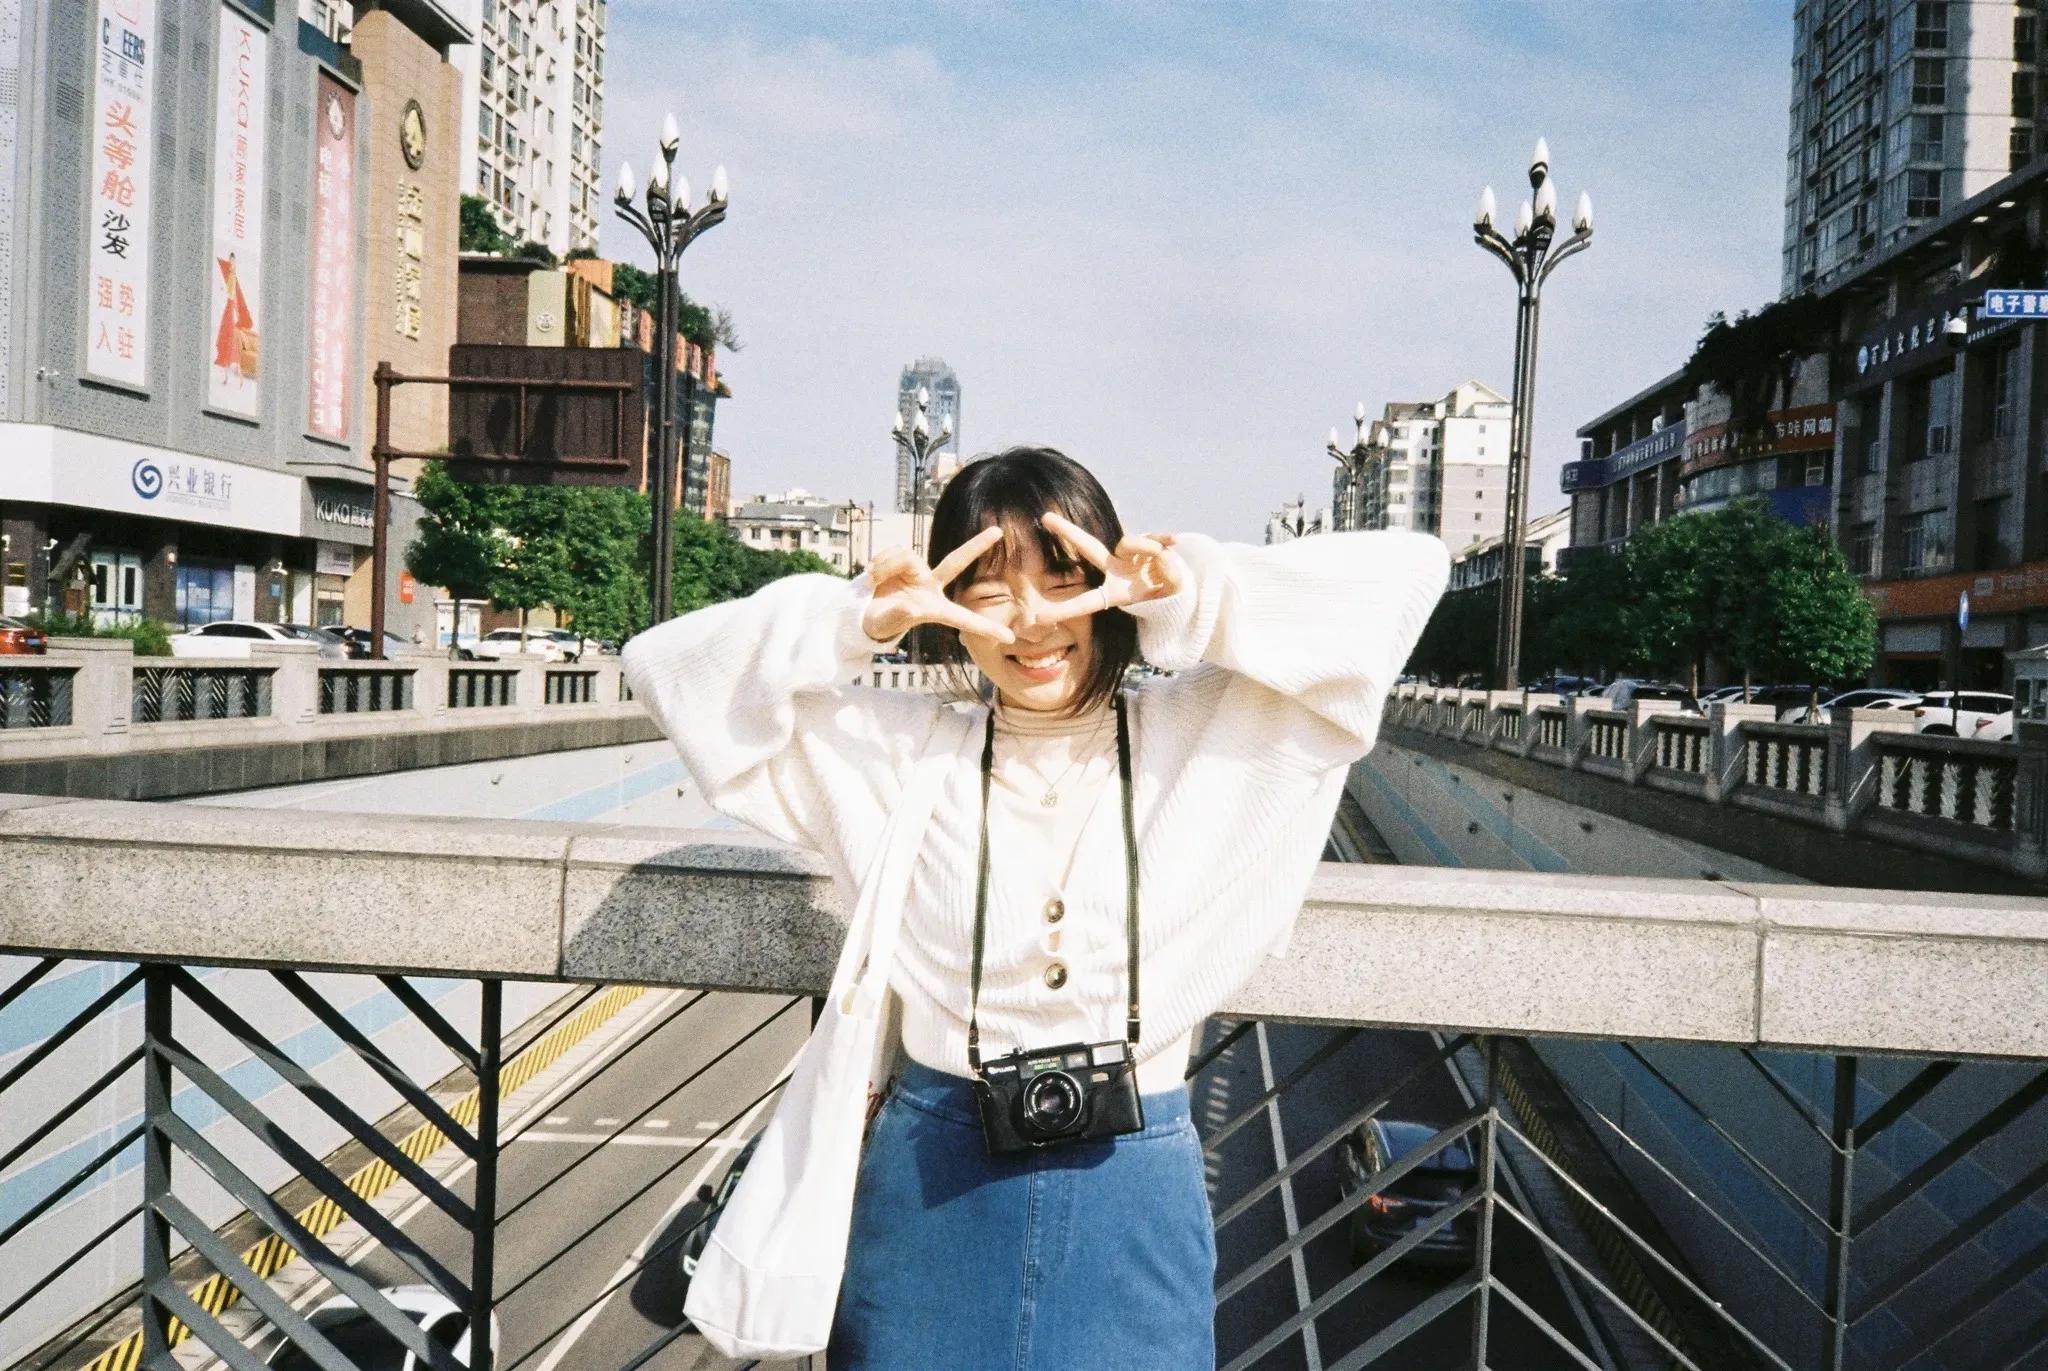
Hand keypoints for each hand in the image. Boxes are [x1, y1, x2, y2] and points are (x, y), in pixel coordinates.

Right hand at [861, 527, 1016, 644]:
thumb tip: (911, 606)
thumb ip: (900, 616)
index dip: (986, 627)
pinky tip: (872, 574)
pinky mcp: (903, 560)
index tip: (1011, 637)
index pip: (964, 618)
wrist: (862, 609)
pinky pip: (894, 551)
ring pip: (907, 556)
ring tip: (874, 581)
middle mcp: (931, 586)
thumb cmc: (878, 622)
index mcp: (934, 609)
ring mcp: (918, 571)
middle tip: (999, 531)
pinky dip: (880, 562)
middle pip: (956, 561)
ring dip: (887, 566)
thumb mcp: (886, 624)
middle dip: (977, 545)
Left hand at [1034, 512, 1186, 624]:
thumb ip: (1170, 580)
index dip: (1064, 611)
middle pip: (1089, 547)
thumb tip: (1163, 554)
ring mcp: (1130, 555)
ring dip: (1147, 548)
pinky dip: (1163, 539)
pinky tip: (1175, 541)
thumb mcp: (1167, 598)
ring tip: (1163, 555)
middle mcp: (1116, 569)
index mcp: (1113, 592)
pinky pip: (1152, 537)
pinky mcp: (1147, 544)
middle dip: (1068, 532)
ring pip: (1130, 543)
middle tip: (1045, 518)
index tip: (1038, 617)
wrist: (1180, 589)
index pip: (1086, 601)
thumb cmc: (1166, 598)